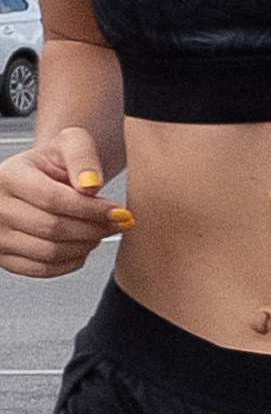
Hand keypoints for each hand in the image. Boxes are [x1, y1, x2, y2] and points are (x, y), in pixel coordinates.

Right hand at [0, 125, 131, 279]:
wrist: (37, 180)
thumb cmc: (52, 163)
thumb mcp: (69, 143)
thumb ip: (82, 156)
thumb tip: (90, 185)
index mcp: (7, 176)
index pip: (51, 198)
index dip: (90, 208)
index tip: (116, 211)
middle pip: (52, 228)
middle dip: (92, 229)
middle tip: (114, 223)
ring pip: (49, 252)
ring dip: (84, 246)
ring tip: (98, 232)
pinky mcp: (4, 258)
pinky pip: (42, 269)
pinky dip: (70, 262)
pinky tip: (82, 247)